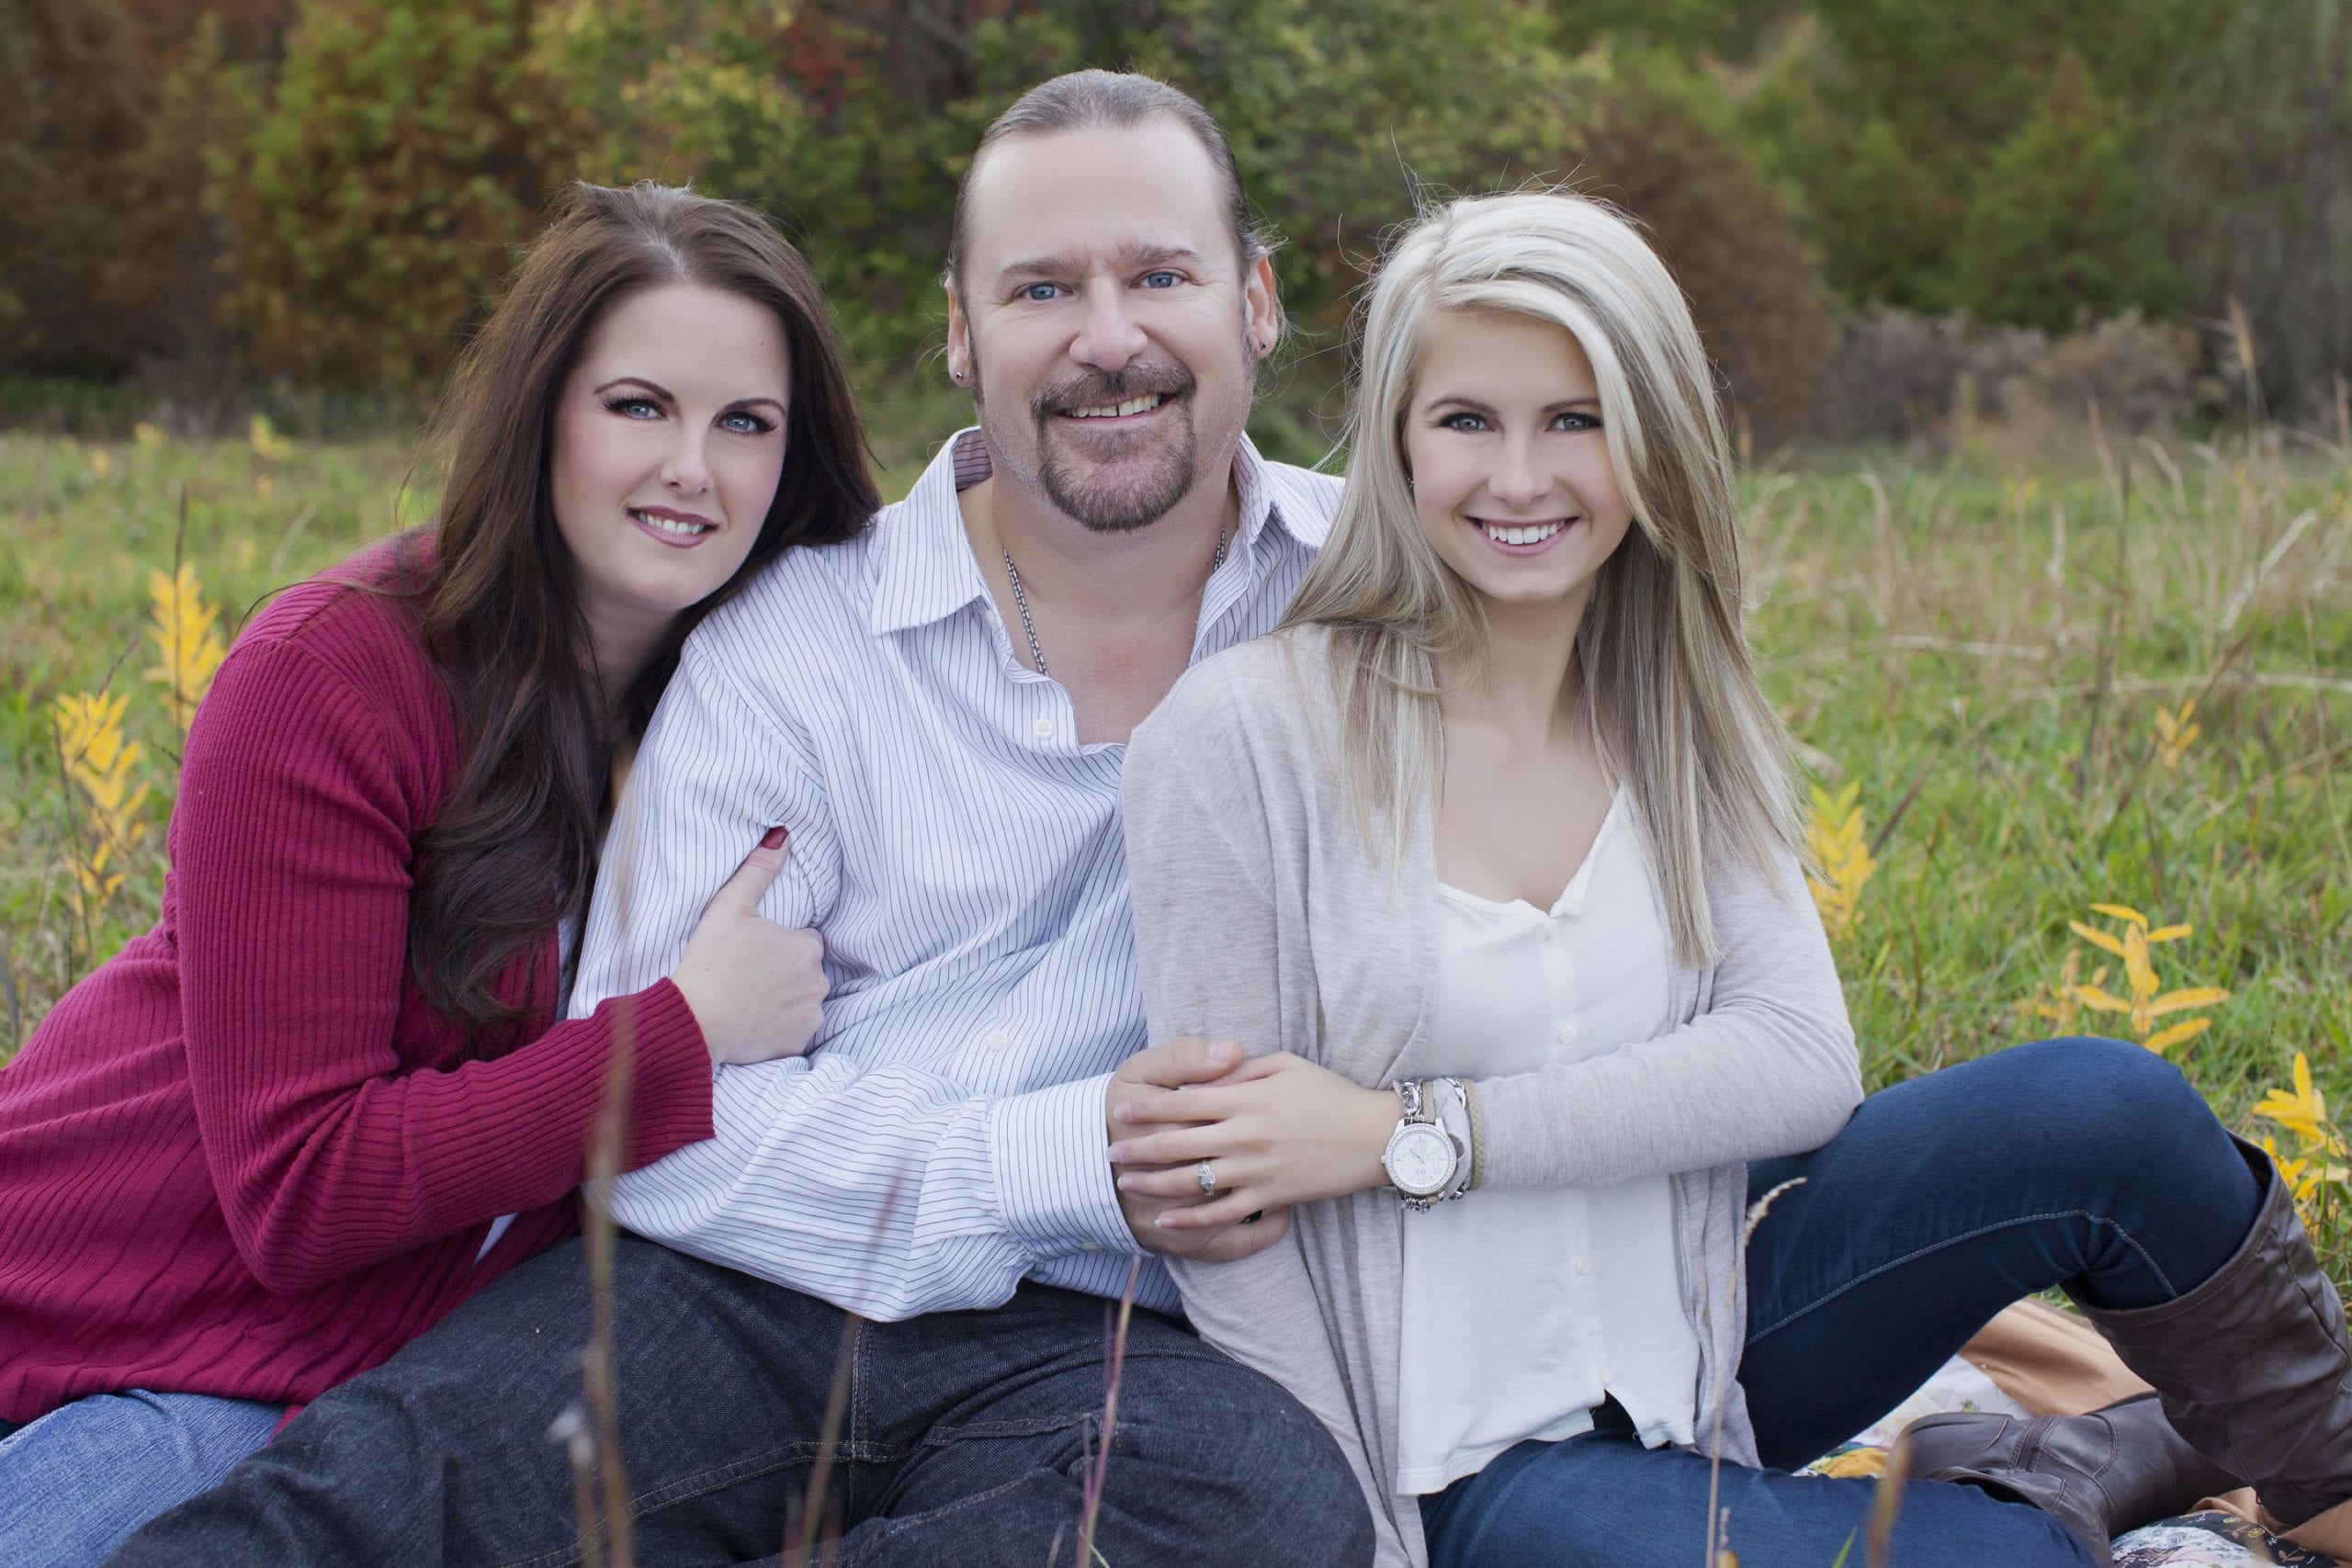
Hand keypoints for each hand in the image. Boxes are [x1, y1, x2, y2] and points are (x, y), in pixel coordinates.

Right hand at [670, 828, 826, 1065]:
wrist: (694, 1018)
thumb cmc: (710, 960)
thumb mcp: (730, 907)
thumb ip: (758, 870)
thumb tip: (782, 836)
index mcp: (807, 946)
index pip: (804, 941)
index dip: (778, 945)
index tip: (753, 952)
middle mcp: (817, 980)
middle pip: (806, 971)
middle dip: (786, 972)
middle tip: (749, 976)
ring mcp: (810, 1013)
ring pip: (804, 1000)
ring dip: (786, 999)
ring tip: (750, 999)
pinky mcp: (798, 1041)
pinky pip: (796, 1029)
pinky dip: (781, 1026)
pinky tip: (755, 1021)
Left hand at [1108, 1052, 1396, 1229]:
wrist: (1374, 1137)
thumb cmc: (1330, 1094)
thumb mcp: (1286, 1065)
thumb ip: (1240, 1071)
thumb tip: (1205, 1076)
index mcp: (1246, 1098)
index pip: (1184, 1101)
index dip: (1148, 1107)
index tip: (1121, 1111)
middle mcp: (1245, 1135)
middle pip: (1178, 1143)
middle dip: (1138, 1148)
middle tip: (1110, 1151)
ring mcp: (1257, 1169)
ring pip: (1192, 1181)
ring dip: (1154, 1184)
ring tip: (1127, 1183)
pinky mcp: (1271, 1195)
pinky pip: (1223, 1212)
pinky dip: (1191, 1218)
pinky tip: (1166, 1219)